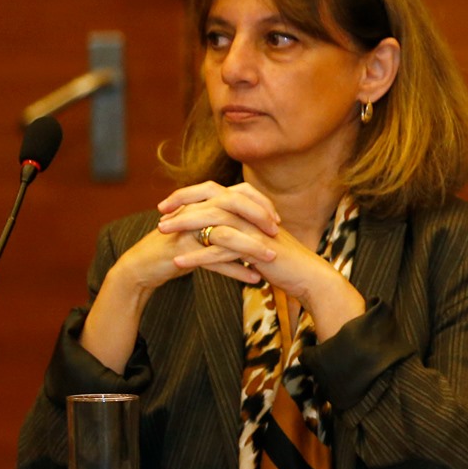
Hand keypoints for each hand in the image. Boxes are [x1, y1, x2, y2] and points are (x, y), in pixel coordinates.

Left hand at [154, 181, 364, 330]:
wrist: (308, 276)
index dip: (191, 195)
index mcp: (252, 209)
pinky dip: (198, 256)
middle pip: (212, 200)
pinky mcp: (256, 249)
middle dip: (182, 206)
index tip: (168, 204)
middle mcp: (253, 214)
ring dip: (185, 227)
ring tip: (162, 235)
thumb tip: (215, 230)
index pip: (217, 192)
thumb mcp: (258, 242)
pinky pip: (221, 249)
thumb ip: (239, 232)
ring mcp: (255, 230)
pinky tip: (179, 262)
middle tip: (159, 214)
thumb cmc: (284, 262)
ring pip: (214, 221)